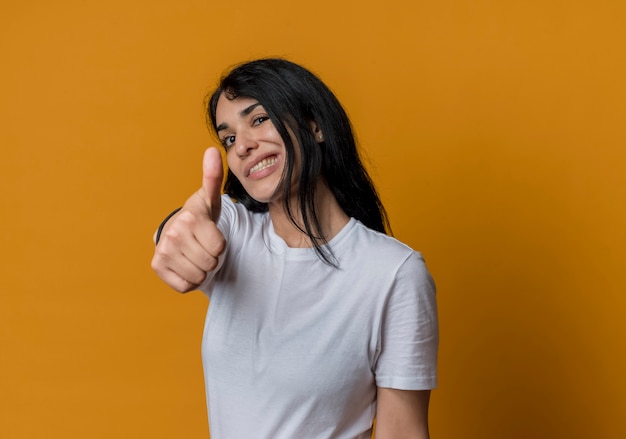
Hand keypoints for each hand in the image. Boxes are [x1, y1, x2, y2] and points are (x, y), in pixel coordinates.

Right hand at [151, 147, 225, 292]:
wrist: (176, 232)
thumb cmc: (199, 216)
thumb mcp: (210, 199)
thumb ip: (213, 177)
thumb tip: (212, 150)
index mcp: (189, 218)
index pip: (220, 247)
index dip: (220, 244)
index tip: (210, 234)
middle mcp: (172, 234)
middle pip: (211, 263)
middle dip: (212, 257)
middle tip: (202, 245)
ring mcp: (163, 252)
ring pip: (199, 276)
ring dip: (202, 269)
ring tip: (195, 253)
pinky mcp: (157, 267)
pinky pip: (186, 286)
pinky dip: (190, 280)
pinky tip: (185, 264)